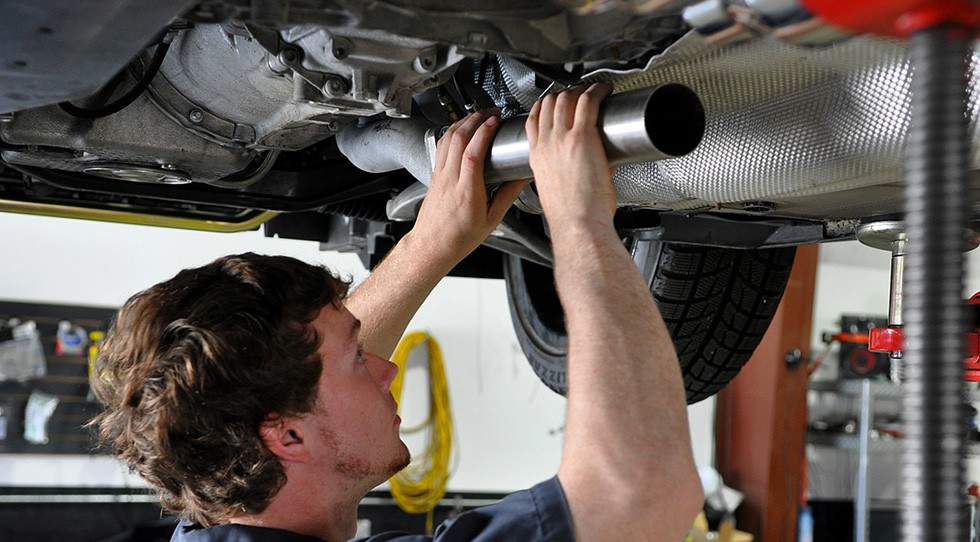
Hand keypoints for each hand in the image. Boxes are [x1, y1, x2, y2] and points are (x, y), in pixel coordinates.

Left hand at [409, 110, 527, 269]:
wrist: (433, 246)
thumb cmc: (458, 238)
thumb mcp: (491, 219)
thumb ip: (508, 196)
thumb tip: (522, 178)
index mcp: (467, 191)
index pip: (473, 153)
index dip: (484, 133)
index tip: (495, 121)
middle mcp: (451, 179)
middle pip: (459, 139)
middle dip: (475, 119)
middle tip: (490, 113)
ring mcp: (440, 175)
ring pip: (448, 139)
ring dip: (463, 122)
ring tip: (478, 116)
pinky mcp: (435, 175)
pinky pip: (442, 146)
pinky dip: (452, 132)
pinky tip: (461, 129)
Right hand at [525, 83, 615, 229]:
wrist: (577, 224)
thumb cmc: (572, 216)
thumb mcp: (560, 190)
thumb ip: (572, 174)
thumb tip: (595, 167)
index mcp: (537, 158)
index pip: (533, 120)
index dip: (543, 105)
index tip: (554, 102)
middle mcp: (546, 145)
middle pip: (549, 104)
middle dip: (564, 93)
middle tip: (579, 93)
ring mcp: (562, 139)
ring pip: (566, 99)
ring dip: (579, 89)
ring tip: (593, 89)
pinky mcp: (582, 137)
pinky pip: (588, 102)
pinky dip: (596, 91)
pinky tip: (604, 90)